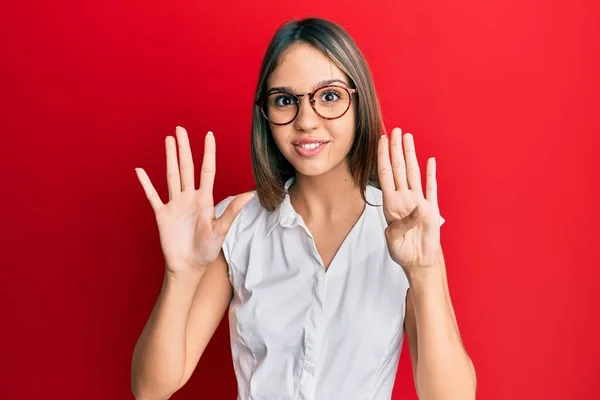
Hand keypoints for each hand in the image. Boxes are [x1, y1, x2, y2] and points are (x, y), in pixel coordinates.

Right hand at [135, 126, 253, 274]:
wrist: (189, 266)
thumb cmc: (207, 250)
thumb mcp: (221, 230)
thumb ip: (233, 210)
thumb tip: (250, 195)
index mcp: (205, 199)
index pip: (207, 170)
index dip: (208, 153)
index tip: (209, 135)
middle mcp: (190, 197)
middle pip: (186, 167)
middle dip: (184, 148)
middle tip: (180, 129)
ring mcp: (175, 204)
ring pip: (171, 175)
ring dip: (169, 158)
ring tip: (168, 140)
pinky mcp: (162, 214)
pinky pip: (153, 195)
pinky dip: (146, 184)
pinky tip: (140, 171)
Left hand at [377, 127, 441, 272]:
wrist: (417, 261)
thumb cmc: (401, 250)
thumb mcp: (394, 239)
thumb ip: (403, 224)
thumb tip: (419, 208)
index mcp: (390, 204)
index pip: (385, 175)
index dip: (383, 157)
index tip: (381, 141)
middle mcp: (403, 198)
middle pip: (399, 168)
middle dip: (396, 149)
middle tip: (396, 130)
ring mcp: (418, 201)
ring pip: (413, 173)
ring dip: (411, 155)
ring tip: (408, 137)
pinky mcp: (432, 209)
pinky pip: (432, 188)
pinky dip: (431, 174)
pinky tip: (430, 160)